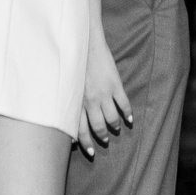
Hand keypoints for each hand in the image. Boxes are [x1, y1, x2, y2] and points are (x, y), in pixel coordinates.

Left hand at [77, 36, 131, 158]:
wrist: (85, 43)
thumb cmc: (73, 64)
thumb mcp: (68, 85)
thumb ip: (69, 102)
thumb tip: (66, 118)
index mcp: (77, 102)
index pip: (80, 129)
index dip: (86, 143)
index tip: (91, 152)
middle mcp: (90, 101)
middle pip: (97, 126)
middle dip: (102, 137)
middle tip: (105, 141)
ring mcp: (103, 93)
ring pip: (112, 118)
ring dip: (115, 126)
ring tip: (116, 128)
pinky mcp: (115, 84)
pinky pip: (124, 104)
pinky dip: (128, 114)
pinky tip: (129, 119)